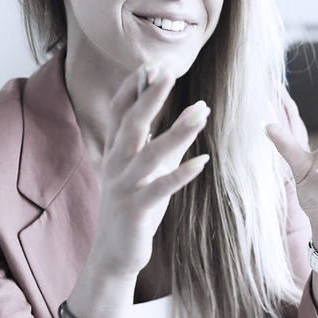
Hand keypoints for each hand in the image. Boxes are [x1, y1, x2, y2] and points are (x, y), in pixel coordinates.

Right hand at [89, 63, 210, 276]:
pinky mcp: (135, 209)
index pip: (119, 111)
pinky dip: (180, 174)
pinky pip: (160, 189)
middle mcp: (115, 164)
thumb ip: (161, 142)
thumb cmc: (135, 206)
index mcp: (116, 152)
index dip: (134, 87)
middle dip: (149, 97)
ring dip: (176, 132)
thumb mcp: (148, 170)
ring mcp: (123, 187)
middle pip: (131, 124)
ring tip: (201, 111)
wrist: (115, 253)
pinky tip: (202, 162)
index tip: (154, 63)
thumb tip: (187, 112)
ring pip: (149, 154)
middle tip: (168, 71)